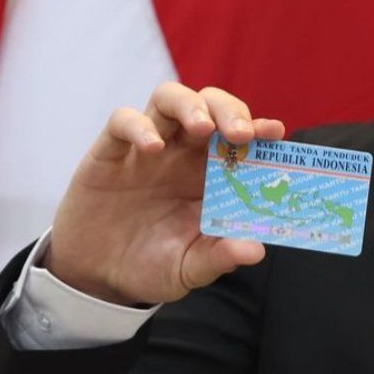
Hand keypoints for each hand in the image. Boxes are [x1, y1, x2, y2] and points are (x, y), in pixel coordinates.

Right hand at [44, 82, 284, 305]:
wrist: (97, 276)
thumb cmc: (151, 264)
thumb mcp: (189, 268)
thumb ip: (219, 258)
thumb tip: (256, 250)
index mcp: (212, 172)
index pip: (241, 136)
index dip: (260, 128)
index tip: (275, 133)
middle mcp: (184, 151)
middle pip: (211, 104)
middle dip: (230, 110)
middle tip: (241, 134)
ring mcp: (148, 146)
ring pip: (170, 98)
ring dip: (190, 104)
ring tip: (202, 127)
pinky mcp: (110, 151)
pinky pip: (122, 121)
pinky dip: (139, 126)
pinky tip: (153, 147)